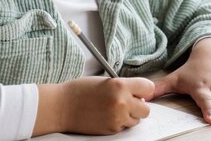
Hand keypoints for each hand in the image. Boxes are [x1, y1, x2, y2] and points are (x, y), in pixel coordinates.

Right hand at [34, 76, 154, 135]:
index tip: (141, 91)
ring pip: (136, 120)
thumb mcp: (104, 81)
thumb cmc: (79, 91)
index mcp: (119, 85)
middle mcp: (122, 102)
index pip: (148, 87)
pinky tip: (106, 115)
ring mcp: (118, 118)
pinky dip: (119, 123)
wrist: (62, 107)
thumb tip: (138, 94)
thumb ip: (123, 86)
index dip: (144, 90)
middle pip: (146, 109)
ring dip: (129, 115)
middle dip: (138, 106)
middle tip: (127, 102)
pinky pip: (124, 127)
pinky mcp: (112, 130)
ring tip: (112, 108)